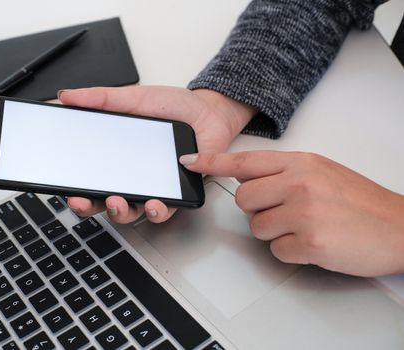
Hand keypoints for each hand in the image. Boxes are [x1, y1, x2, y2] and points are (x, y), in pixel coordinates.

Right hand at [58, 85, 254, 223]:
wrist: (208, 111)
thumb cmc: (173, 107)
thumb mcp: (133, 99)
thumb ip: (101, 99)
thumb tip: (68, 97)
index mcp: (116, 157)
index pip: (90, 180)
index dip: (77, 190)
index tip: (68, 191)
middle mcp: (132, 177)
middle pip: (104, 202)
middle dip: (90, 207)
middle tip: (84, 201)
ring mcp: (153, 187)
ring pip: (132, 212)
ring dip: (121, 212)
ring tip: (118, 202)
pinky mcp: (176, 193)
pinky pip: (165, 209)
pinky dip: (157, 210)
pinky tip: (154, 203)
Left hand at [180, 151, 403, 276]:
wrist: (399, 227)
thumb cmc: (360, 201)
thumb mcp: (321, 172)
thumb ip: (283, 172)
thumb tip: (248, 178)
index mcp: (300, 163)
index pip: (246, 161)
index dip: (213, 162)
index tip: (191, 162)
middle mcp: (299, 183)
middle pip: (244, 199)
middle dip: (258, 210)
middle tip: (286, 212)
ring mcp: (304, 212)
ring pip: (257, 227)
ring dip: (276, 232)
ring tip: (306, 227)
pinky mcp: (310, 241)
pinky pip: (277, 250)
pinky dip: (291, 251)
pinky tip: (314, 242)